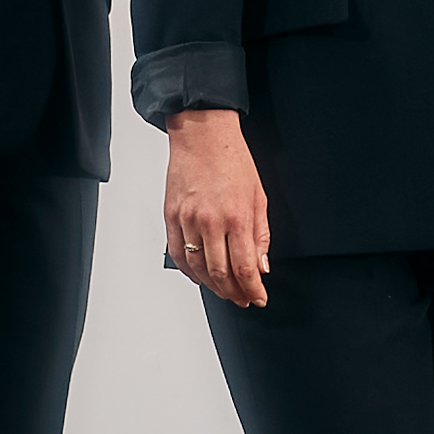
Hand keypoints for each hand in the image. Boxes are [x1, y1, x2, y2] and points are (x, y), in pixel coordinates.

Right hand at [161, 109, 271, 306]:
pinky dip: (189, 271)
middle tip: (242, 298)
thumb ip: (261, 235)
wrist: (202, 135)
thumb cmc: (232, 160)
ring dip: (213, 286)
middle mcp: (211, 222)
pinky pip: (178, 254)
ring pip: (198, 269)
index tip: (258, 297)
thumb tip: (262, 266)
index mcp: (237, 217)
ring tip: (224, 290)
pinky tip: (200, 276)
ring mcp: (188, 220)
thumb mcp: (259, 196)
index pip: (245, 268)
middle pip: (220, 275)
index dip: (252, 290)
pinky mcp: (171, 216)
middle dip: (234, 293)